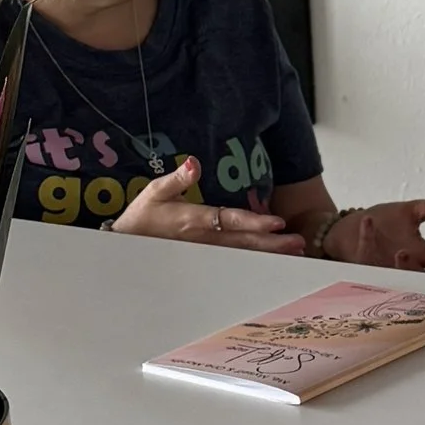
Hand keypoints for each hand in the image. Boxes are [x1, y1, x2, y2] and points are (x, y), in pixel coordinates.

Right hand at [113, 158, 307, 250]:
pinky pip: (235, 261)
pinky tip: (273, 261)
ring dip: (269, 254)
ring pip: (243, 255)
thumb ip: (178, 178)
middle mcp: (204, 239)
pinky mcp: (206, 260)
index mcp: (194, 220)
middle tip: (298, 243)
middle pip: (244, 242)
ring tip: (294, 253)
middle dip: (272, 244)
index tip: (277, 223)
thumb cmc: (142, 217)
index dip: (254, 222)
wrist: (126, 247)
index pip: (230, 220)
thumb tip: (194, 162)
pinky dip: (255, 261)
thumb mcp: (155, 192)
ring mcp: (206, 253)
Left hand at [321, 197, 424, 273]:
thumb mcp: (411, 212)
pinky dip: (367, 235)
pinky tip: (368, 220)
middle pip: (421, 278)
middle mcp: (404, 265)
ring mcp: (383, 265)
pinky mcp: (363, 258)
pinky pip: (365, 250)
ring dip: (400, 265)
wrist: (351, 229)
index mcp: (420, 255)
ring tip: (402, 252)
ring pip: (395, 272)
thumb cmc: (384, 224)